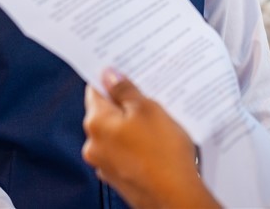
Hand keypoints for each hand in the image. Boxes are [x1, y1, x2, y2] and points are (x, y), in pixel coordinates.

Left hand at [82, 71, 218, 208]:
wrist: (175, 197)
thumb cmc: (163, 155)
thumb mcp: (147, 109)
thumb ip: (124, 90)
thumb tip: (109, 75)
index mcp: (96, 123)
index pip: (95, 90)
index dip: (109, 79)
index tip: (122, 73)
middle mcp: (94, 145)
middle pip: (105, 113)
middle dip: (125, 104)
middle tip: (149, 99)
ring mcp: (105, 164)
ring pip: (116, 134)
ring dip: (132, 126)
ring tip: (158, 124)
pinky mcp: (119, 177)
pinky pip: (124, 152)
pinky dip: (136, 146)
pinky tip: (156, 144)